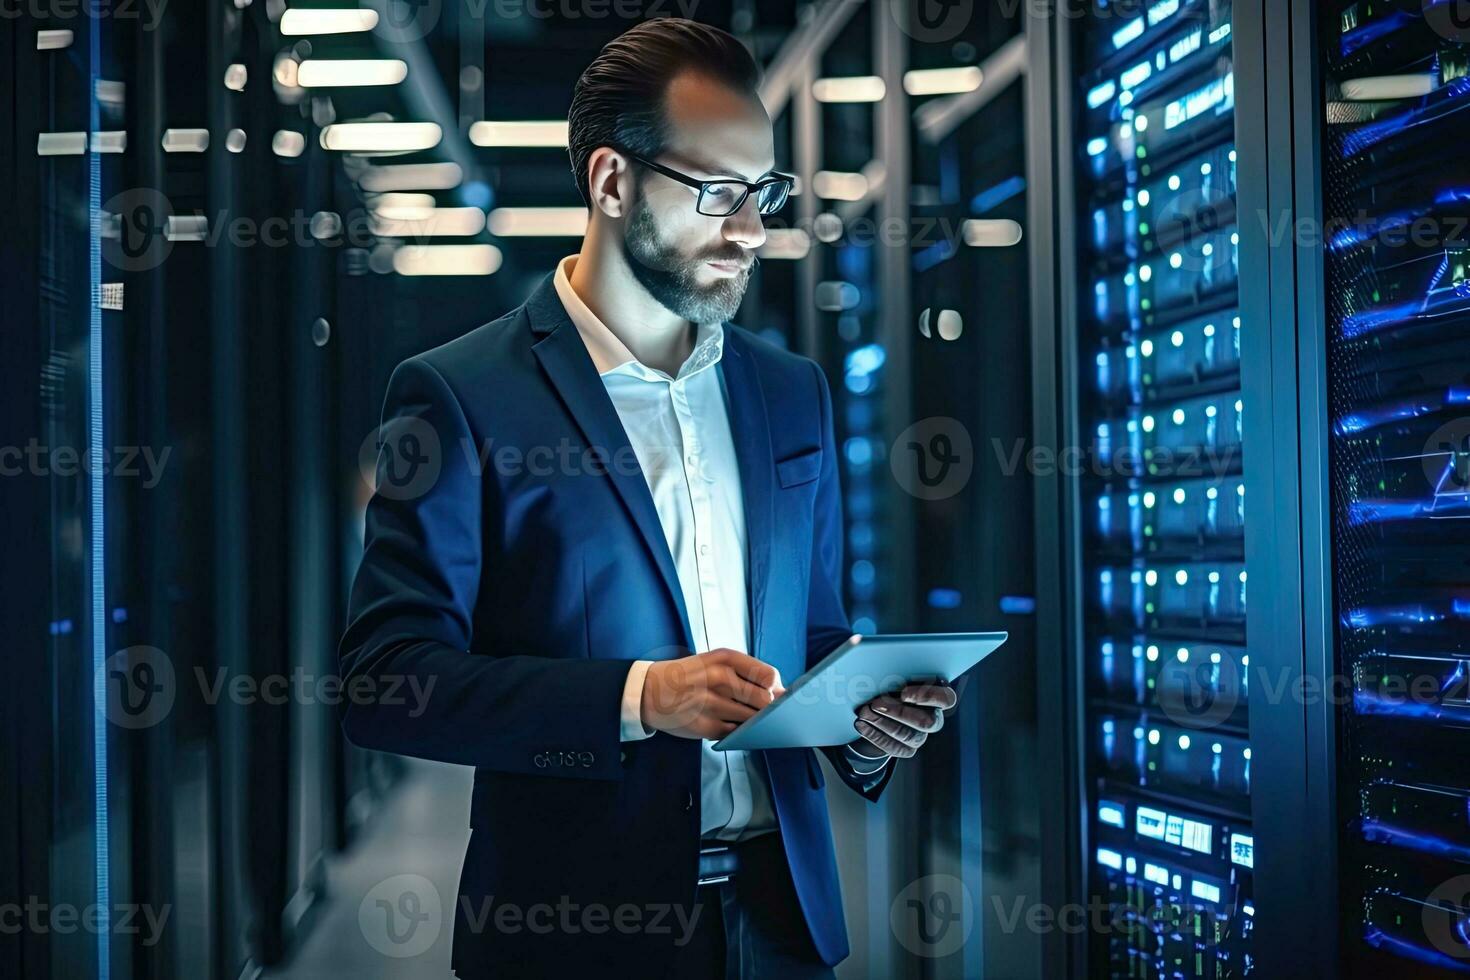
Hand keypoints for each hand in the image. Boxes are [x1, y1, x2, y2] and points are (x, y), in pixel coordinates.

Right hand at [641, 649, 784, 739]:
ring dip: (752, 721)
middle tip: (762, 710)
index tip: (774, 695)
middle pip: (764, 700)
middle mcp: (718, 678)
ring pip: (751, 719)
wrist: (649, 691)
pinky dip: (735, 731)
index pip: (769, 676)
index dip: (777, 689)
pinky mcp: (704, 725)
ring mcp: (711, 703)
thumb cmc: (690, 676)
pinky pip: (734, 732)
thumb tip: (781, 693)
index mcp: (724, 658)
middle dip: (768, 709)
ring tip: (738, 714)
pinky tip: (724, 723)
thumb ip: (746, 673)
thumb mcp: (714, 662)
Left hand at [850, 681, 958, 759]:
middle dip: (900, 713)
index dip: (927, 697)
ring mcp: (921, 735)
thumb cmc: (889, 682)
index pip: (946, 699)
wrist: (875, 706)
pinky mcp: (907, 749)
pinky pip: (895, 748)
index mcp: (936, 694)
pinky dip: (875, 735)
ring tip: (863, 712)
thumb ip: (895, 674)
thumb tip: (881, 672)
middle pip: (928, 722)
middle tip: (875, 704)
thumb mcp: (893, 675)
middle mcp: (934, 717)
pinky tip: (860, 724)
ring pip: (908, 736)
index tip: (903, 693)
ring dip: (882, 723)